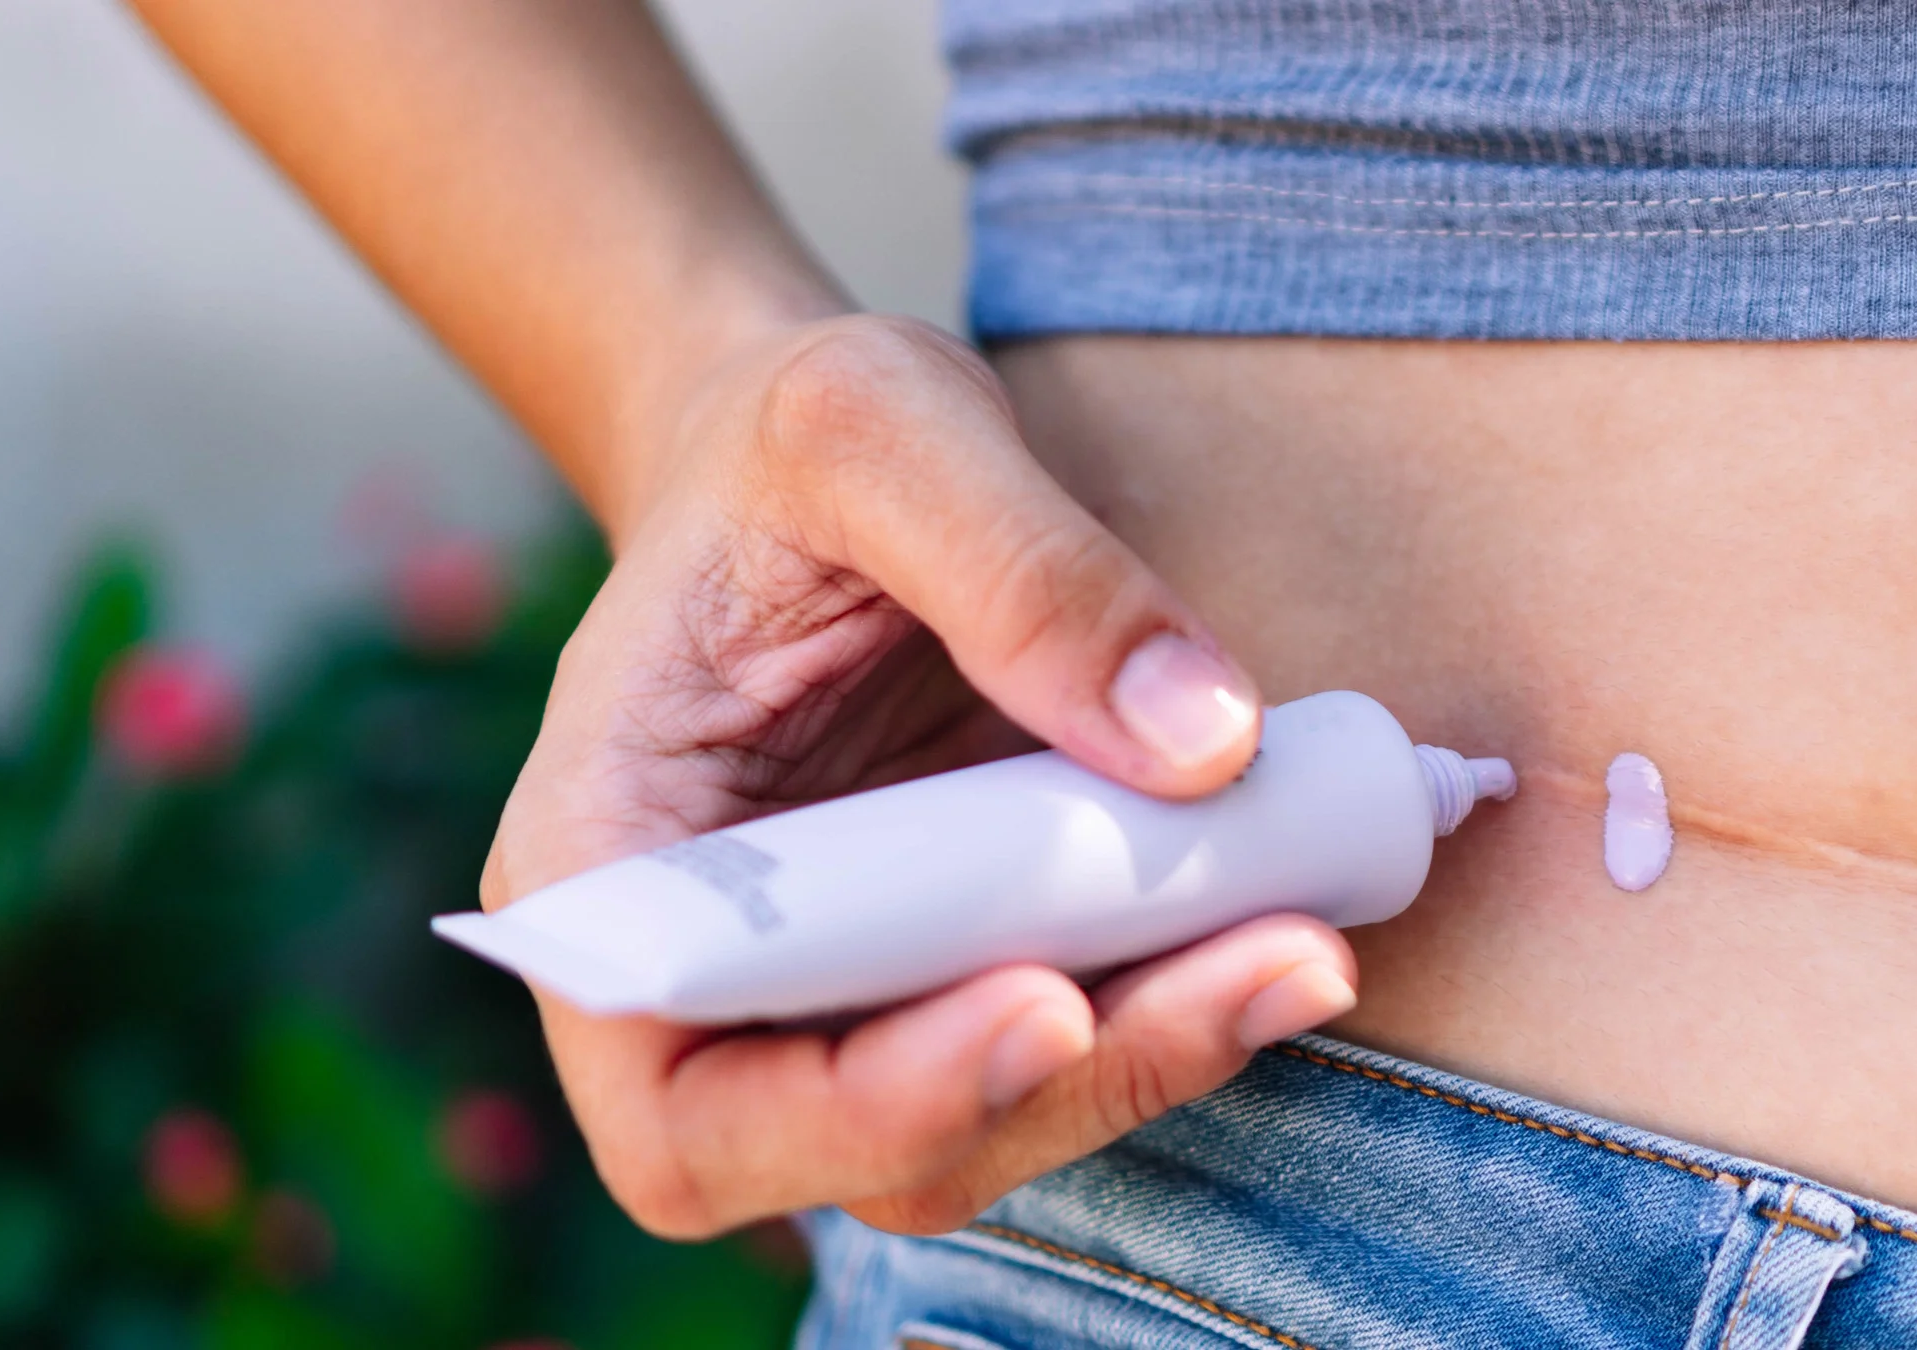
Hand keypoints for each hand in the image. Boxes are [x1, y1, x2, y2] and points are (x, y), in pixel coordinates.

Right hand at [480, 315, 1359, 1237]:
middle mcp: (708, 980)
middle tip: (1273, 961)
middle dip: (1076, 1082)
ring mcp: (838, 990)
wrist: (809, 458)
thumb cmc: (784, 436)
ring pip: (993, 1122)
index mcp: (606, 871)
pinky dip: (1180, 999)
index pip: (688, 1109)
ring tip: (1310, 942)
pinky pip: (1068, 1038)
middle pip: (871, 1151)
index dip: (861, 1109)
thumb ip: (1023, 566)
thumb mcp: (875, 422)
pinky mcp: (954, 963)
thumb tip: (1206, 743)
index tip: (1044, 1002)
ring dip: (1158, 1055)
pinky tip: (1295, 914)